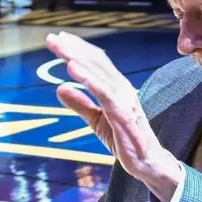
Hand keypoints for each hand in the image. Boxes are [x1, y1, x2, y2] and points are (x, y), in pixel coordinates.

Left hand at [48, 32, 182, 201]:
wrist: (148, 163)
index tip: (59, 39)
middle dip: (74, 49)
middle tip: (52, 38)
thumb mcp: (97, 121)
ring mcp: (124, 100)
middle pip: (96, 62)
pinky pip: (103, 92)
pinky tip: (73, 68)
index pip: (97, 62)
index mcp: (118, 88)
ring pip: (99, 73)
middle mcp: (122, 88)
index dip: (78, 49)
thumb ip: (80, 104)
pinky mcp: (122, 114)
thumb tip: (59, 88)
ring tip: (60, 47)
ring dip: (78, 58)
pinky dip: (88, 79)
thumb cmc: (126, 140)